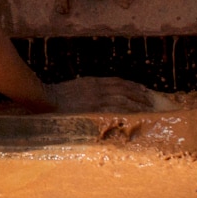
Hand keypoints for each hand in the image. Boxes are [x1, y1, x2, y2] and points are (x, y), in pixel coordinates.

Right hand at [44, 76, 162, 113]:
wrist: (44, 99)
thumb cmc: (55, 98)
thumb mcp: (74, 90)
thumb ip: (87, 92)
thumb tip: (98, 100)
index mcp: (93, 82)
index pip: (118, 82)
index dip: (133, 86)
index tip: (144, 90)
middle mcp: (97, 88)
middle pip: (125, 89)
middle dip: (140, 94)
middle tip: (152, 100)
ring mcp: (96, 98)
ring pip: (124, 98)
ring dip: (138, 102)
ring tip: (150, 109)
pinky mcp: (93, 108)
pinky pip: (116, 108)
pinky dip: (128, 111)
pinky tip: (137, 115)